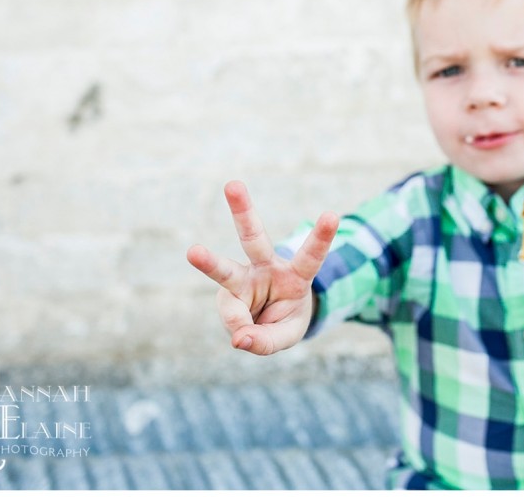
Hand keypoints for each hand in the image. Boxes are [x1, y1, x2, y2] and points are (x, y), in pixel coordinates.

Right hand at [186, 180, 338, 354]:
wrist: (267, 325)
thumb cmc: (283, 319)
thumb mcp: (286, 334)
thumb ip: (266, 340)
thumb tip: (238, 339)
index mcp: (295, 274)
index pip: (311, 255)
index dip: (322, 236)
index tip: (331, 215)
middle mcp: (266, 268)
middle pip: (254, 238)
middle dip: (242, 211)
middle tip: (232, 184)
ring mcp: (242, 280)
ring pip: (224, 269)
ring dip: (207, 260)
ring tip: (192, 252)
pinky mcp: (226, 296)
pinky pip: (231, 317)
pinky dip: (239, 331)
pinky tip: (246, 335)